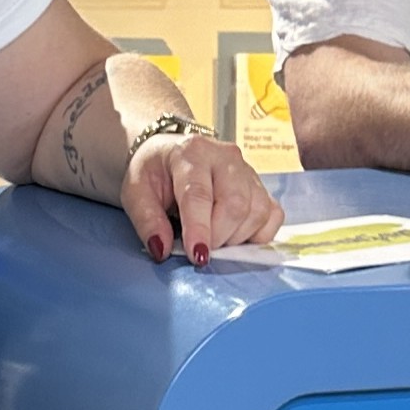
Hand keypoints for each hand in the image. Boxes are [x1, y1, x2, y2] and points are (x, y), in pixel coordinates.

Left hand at [124, 130, 283, 264]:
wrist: (170, 153)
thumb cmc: (154, 172)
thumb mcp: (136, 192)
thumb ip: (147, 221)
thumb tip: (162, 250)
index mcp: (191, 152)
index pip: (199, 194)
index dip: (200, 229)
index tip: (198, 256)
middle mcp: (225, 157)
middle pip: (235, 205)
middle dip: (218, 238)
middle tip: (200, 250)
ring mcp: (248, 170)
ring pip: (257, 212)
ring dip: (236, 238)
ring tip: (213, 238)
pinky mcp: (261, 186)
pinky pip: (273, 215)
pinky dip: (258, 234)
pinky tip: (236, 235)